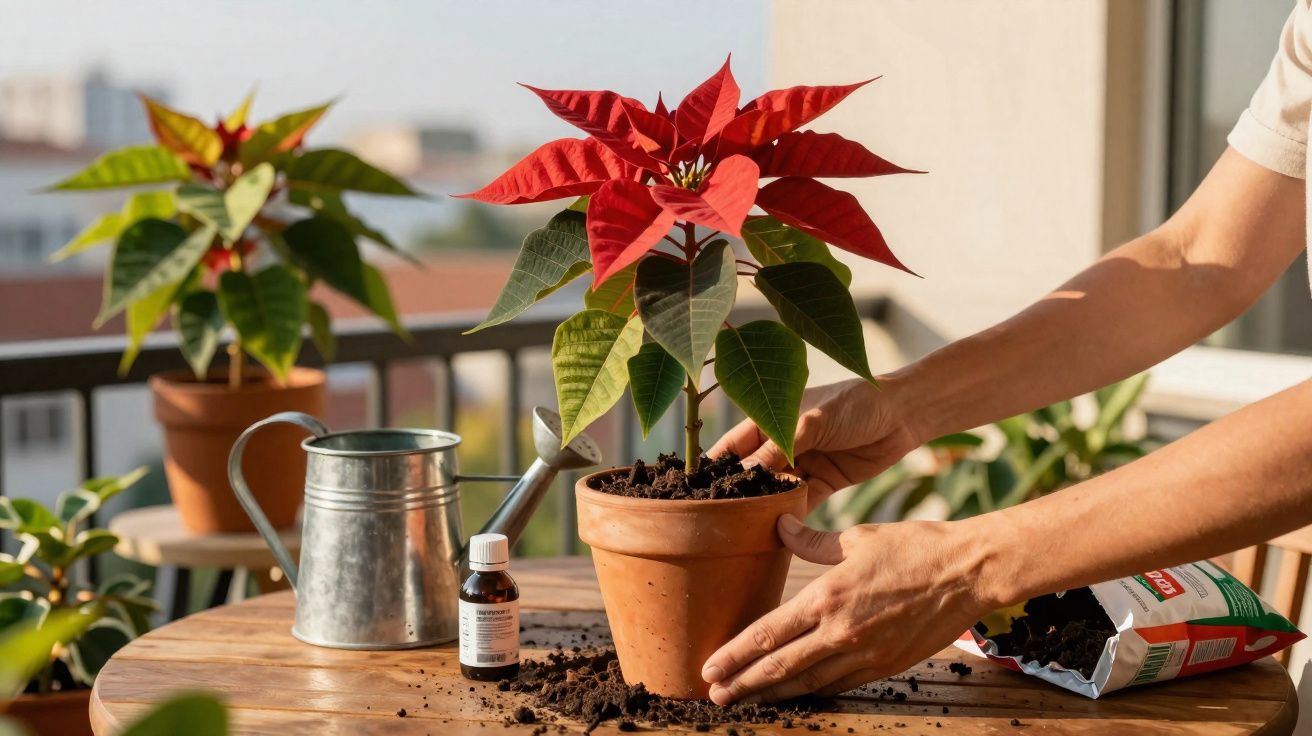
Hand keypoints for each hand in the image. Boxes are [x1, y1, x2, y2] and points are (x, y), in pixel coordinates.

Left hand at [701, 514, 990, 704]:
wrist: (969, 573)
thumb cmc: (914, 547)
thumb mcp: (858, 537)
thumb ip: (811, 540)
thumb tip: (778, 524)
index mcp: (827, 596)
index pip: (767, 634)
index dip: (734, 655)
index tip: (709, 668)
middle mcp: (840, 631)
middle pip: (779, 667)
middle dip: (742, 684)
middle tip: (713, 695)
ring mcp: (864, 654)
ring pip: (807, 683)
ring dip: (772, 694)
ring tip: (744, 701)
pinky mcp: (885, 666)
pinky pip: (838, 685)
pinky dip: (812, 691)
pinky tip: (796, 694)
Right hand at [710, 378, 920, 509]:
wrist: (902, 413)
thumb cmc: (853, 403)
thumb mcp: (810, 422)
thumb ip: (778, 448)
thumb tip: (744, 474)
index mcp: (772, 417)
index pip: (734, 444)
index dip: (716, 464)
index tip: (696, 487)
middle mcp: (783, 441)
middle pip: (753, 471)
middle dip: (739, 491)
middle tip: (719, 516)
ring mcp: (803, 462)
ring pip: (776, 489)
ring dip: (765, 505)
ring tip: (746, 527)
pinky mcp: (824, 480)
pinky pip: (802, 500)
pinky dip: (792, 513)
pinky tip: (779, 528)